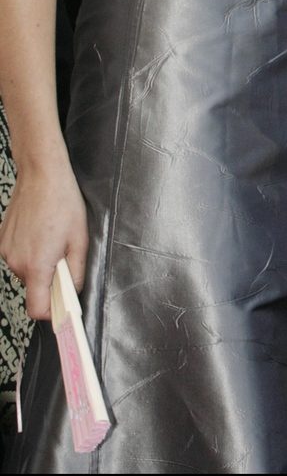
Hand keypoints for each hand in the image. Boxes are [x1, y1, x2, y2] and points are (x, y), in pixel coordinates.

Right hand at [0, 163, 87, 319]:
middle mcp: (16, 262)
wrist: (41, 174)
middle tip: (63, 254)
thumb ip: (76, 271)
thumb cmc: (63, 202)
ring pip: (25, 271)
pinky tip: (39, 230)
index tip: (62, 303)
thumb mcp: (80, 238)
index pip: (36, 309)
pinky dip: (29, 251)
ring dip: (39, 262)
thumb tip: (72, 291)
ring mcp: (6, 251)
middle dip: (49, 278)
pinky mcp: (2, 240)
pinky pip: (17, 256)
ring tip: (51, 237)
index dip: (51, 311)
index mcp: (37, 265)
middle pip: (33, 287)